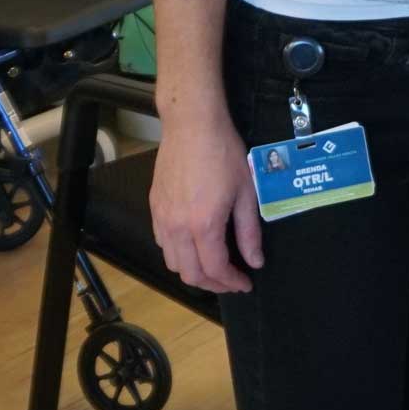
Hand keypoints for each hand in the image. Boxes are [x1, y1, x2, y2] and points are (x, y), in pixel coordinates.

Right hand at [150, 108, 263, 294]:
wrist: (192, 125)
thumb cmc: (224, 153)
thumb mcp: (246, 192)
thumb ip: (249, 232)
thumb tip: (255, 261)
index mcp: (204, 225)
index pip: (215, 269)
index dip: (231, 282)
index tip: (245, 284)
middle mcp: (177, 228)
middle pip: (190, 274)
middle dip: (213, 284)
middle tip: (231, 280)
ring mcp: (162, 218)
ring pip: (172, 262)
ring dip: (193, 271)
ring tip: (214, 266)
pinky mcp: (153, 208)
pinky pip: (162, 244)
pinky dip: (178, 254)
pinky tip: (194, 246)